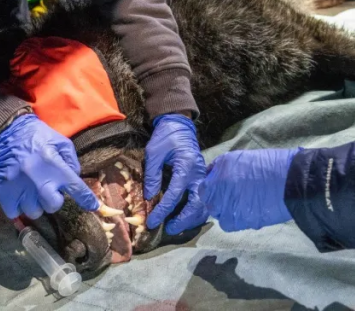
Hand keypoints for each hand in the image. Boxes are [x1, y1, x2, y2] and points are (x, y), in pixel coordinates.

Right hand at [0, 113, 99, 219]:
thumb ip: (71, 162)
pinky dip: (17, 206)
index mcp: (55, 166)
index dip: (87, 200)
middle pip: (53, 206)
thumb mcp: (61, 142)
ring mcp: (21, 188)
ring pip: (34, 211)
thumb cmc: (37, 137)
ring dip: (35, 203)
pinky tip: (19, 193)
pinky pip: (15, 212)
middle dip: (53, 199)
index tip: (93, 207)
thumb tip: (74, 178)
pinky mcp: (4, 193)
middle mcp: (40, 180)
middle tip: (47, 188)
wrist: (8, 132)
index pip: (77, 189)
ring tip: (31, 189)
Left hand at [144, 114, 206, 233]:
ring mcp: (203, 178)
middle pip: (196, 205)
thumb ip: (152, 175)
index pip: (174, 195)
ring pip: (203, 205)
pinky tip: (185, 217)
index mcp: (186, 166)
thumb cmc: (165, 138)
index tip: (152, 222)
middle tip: (169, 228)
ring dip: (192, 218)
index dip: (162, 211)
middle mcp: (198, 175)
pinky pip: (203, 200)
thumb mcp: (154, 153)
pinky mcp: (203, 180)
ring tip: (176, 225)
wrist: (180, 126)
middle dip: (183, 220)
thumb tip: (150, 197)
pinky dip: (196, 212)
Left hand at [197, 148, 298, 231]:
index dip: (211, 189)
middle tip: (234, 196)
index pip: (203, 189)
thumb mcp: (238, 157)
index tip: (220, 188)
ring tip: (243, 204)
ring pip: (220, 215)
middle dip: (218, 200)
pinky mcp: (240, 223)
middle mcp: (219, 194)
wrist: (289, 181)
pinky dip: (236, 219)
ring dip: (227, 211)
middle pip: (210, 203)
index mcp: (218, 176)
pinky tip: (248, 211)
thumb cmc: (267, 164)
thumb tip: (210, 174)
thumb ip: (219, 167)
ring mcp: (228, 210)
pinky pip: (230, 224)